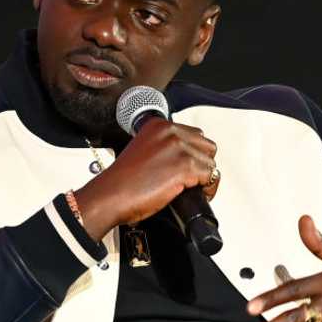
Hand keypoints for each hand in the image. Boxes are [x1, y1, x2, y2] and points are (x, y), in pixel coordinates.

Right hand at [74, 118, 218, 240]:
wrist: (110, 196)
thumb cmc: (122, 180)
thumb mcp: (143, 150)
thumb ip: (162, 148)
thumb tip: (181, 158)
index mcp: (158, 125)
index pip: (194, 135)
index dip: (194, 154)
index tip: (188, 166)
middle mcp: (170, 132)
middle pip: (206, 146)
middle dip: (202, 164)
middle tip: (192, 179)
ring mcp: (178, 148)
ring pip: (210, 162)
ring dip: (205, 178)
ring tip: (192, 188)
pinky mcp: (185, 166)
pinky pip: (211, 176)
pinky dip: (207, 189)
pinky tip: (192, 194)